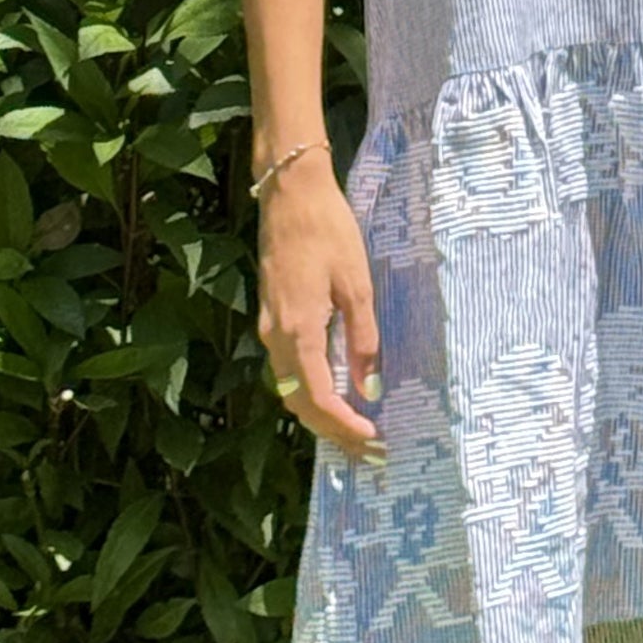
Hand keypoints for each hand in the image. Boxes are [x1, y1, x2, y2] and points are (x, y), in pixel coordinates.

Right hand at [256, 160, 385, 462]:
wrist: (290, 193)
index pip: (318, 397)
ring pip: (290, 387)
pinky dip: (310, 389)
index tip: (373, 440)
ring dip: (320, 413)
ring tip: (356, 429)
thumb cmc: (329, 231)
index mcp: (298, 330)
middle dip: (333, 431)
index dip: (345, 426)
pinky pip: (289, 367)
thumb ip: (362, 339)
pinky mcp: (271, 315)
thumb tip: (369, 387)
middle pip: (299, 402)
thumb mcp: (357, 284)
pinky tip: (336, 391)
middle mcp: (276, 336)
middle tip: (369, 449)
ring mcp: (268, 326)